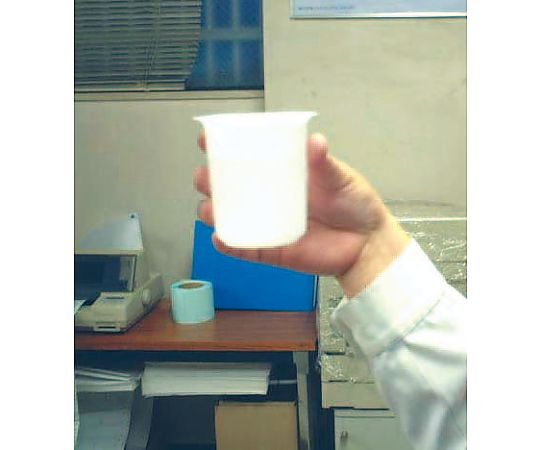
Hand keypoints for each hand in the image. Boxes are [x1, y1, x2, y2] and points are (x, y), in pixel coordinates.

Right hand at [194, 133, 409, 297]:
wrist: (368, 244)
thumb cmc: (355, 205)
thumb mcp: (341, 178)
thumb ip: (325, 163)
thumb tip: (315, 142)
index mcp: (284, 174)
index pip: (249, 157)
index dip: (225, 147)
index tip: (209, 139)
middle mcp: (271, 198)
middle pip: (231, 188)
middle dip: (211, 181)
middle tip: (206, 177)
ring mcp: (269, 224)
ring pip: (231, 218)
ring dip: (214, 213)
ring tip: (209, 209)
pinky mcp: (273, 250)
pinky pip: (245, 248)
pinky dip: (229, 245)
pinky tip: (220, 238)